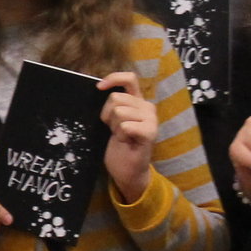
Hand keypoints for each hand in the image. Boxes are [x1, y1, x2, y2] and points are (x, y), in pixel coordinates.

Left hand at [97, 71, 157, 202]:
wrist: (128, 171)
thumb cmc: (119, 145)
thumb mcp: (113, 120)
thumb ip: (113, 104)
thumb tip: (99, 87)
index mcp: (138, 101)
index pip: (129, 79)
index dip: (113, 79)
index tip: (99, 88)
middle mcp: (147, 107)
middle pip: (116, 98)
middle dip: (108, 115)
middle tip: (115, 129)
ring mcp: (151, 120)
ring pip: (119, 111)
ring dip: (114, 126)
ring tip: (121, 137)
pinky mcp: (150, 133)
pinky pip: (126, 125)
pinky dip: (120, 134)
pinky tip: (126, 142)